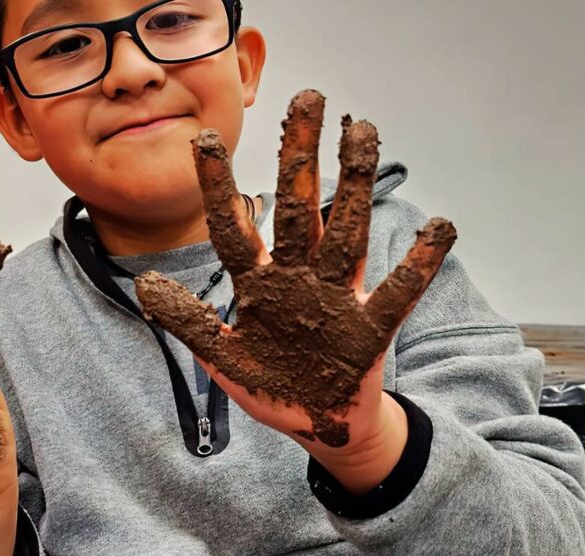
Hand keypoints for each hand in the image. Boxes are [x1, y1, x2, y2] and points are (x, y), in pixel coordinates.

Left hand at [135, 91, 454, 476]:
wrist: (318, 427)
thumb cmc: (272, 387)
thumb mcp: (221, 357)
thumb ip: (189, 322)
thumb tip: (144, 286)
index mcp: (258, 285)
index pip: (233, 227)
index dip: (219, 188)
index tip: (205, 140)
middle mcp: (297, 278)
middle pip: (299, 209)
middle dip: (300, 156)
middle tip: (307, 98)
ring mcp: (335, 298)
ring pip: (346, 232)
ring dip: (355, 185)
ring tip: (362, 131)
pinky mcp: (369, 329)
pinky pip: (396, 294)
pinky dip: (417, 265)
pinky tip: (440, 227)